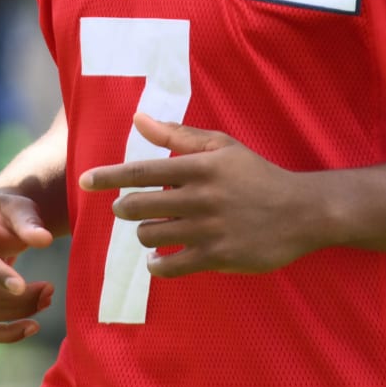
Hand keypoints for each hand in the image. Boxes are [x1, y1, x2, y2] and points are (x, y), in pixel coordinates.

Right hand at [0, 190, 55, 342]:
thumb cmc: (3, 212)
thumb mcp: (17, 208)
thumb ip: (29, 223)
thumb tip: (45, 240)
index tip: (22, 286)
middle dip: (18, 298)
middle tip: (51, 290)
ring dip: (17, 314)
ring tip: (47, 300)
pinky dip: (4, 334)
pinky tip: (31, 327)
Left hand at [80, 112, 314, 277]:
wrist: (299, 211)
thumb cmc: (256, 175)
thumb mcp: (221, 147)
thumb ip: (177, 135)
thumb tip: (139, 120)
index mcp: (200, 166)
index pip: (143, 170)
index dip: (110, 176)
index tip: (85, 180)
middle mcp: (201, 196)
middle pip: (141, 204)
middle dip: (125, 207)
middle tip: (124, 208)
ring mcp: (208, 228)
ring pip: (152, 234)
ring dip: (143, 233)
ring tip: (150, 229)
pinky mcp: (217, 257)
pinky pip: (172, 266)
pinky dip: (158, 265)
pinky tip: (157, 260)